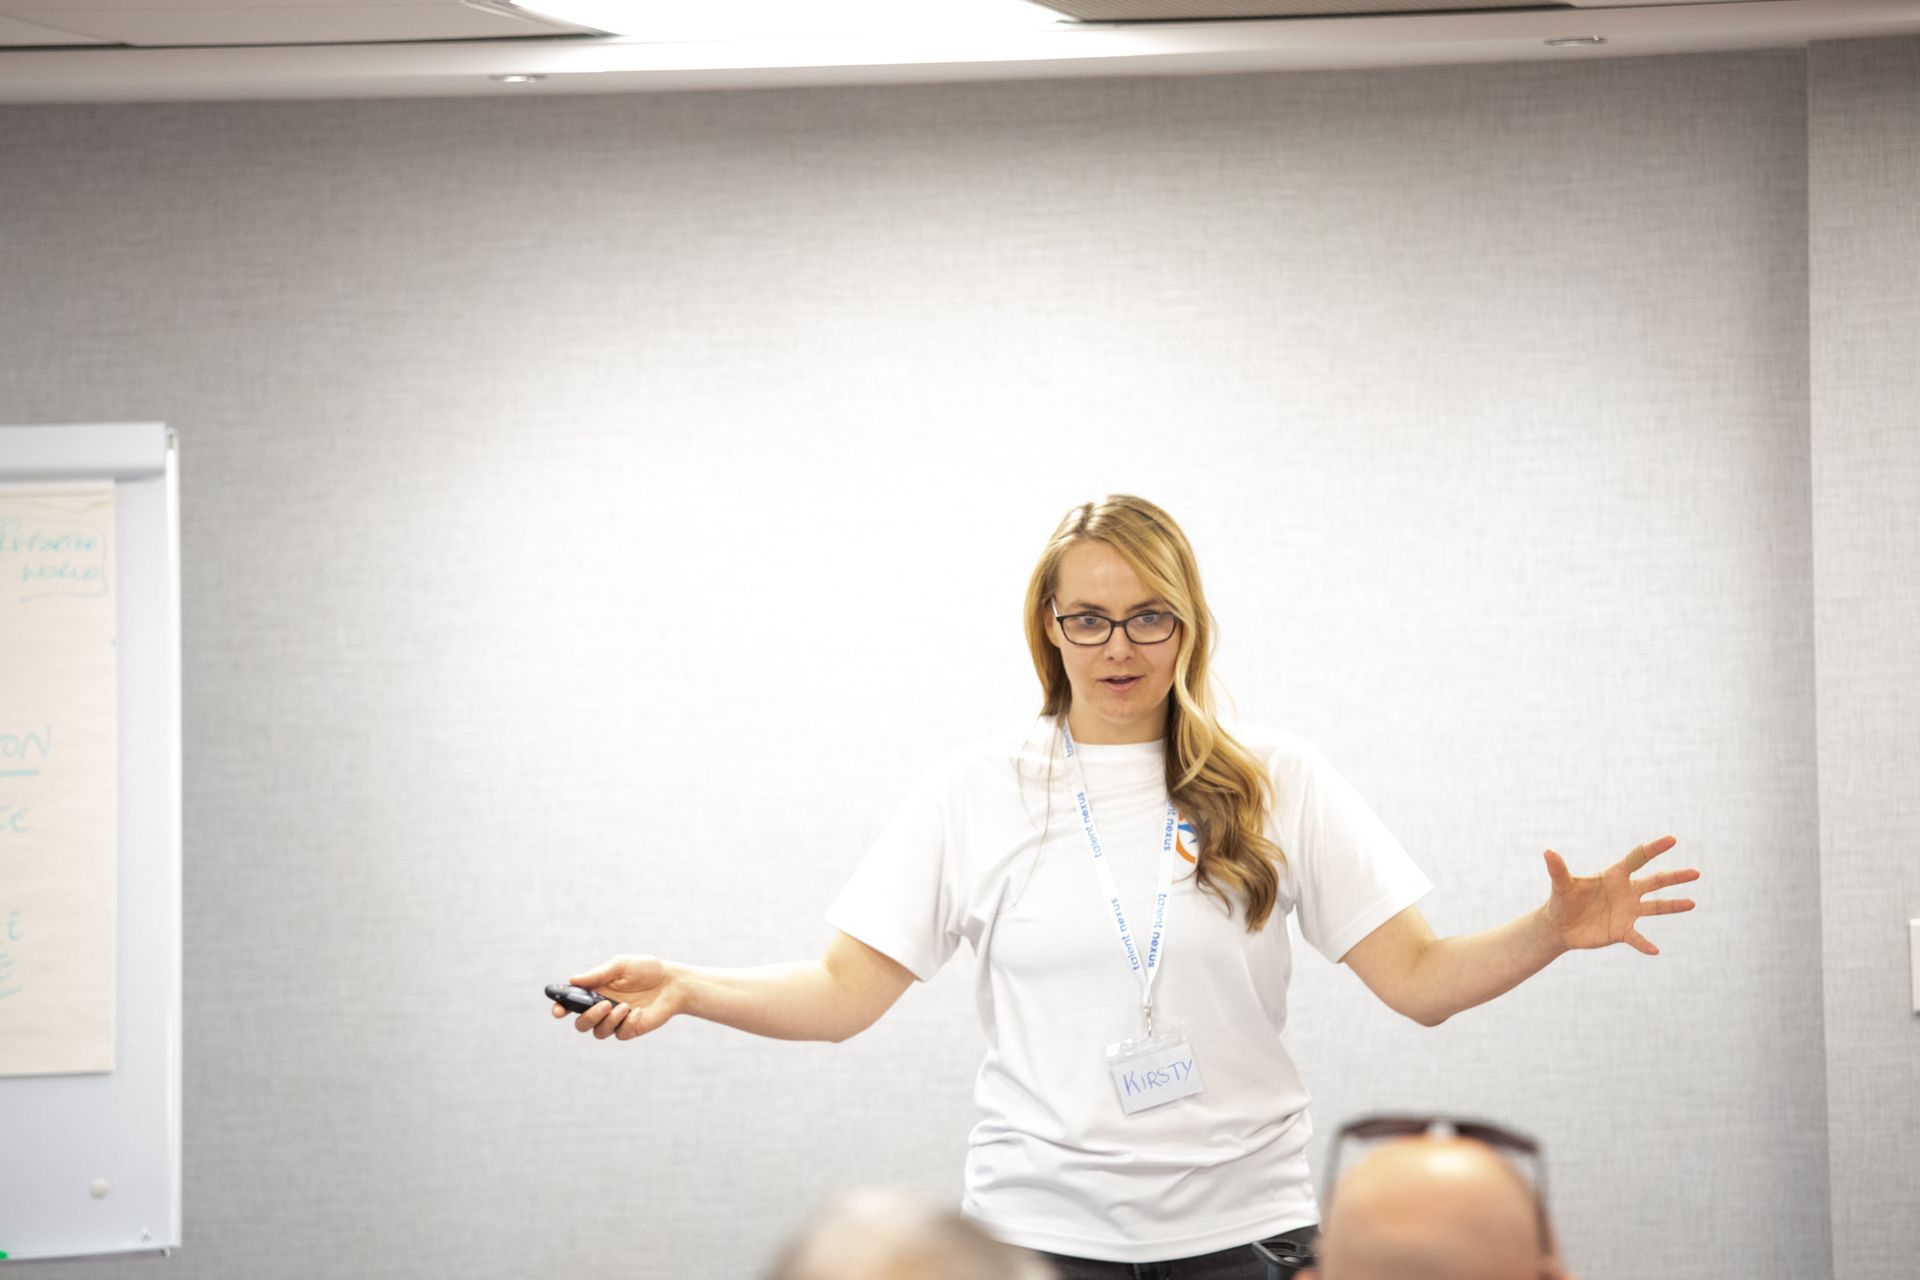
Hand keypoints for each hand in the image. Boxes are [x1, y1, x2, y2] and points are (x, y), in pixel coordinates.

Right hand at [550, 954, 683, 1041]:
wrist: (673, 983)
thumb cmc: (647, 970)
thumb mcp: (622, 965)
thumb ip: (599, 974)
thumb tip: (573, 980)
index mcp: (595, 991)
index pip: (571, 1003)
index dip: (560, 1008)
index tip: (558, 1010)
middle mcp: (602, 1008)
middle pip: (581, 1024)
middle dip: (587, 1017)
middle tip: (604, 1004)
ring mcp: (615, 1020)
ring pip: (598, 1032)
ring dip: (609, 1021)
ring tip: (625, 1006)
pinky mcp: (630, 1029)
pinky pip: (619, 1034)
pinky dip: (627, 1023)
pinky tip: (638, 1011)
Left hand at [1542, 835, 1697, 955]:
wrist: (1561, 926)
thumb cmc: (1562, 900)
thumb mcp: (1561, 885)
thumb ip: (1558, 869)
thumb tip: (1547, 851)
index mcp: (1614, 875)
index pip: (1637, 858)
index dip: (1653, 849)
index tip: (1672, 840)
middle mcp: (1626, 891)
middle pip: (1655, 882)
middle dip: (1675, 877)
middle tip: (1696, 872)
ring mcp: (1627, 911)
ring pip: (1656, 907)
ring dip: (1673, 906)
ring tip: (1692, 903)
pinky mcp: (1623, 930)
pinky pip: (1638, 938)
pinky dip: (1645, 944)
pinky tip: (1655, 950)